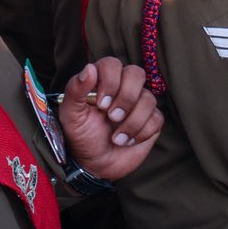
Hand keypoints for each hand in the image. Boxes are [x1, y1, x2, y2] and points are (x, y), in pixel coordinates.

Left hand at [60, 57, 164, 180]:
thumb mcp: (71, 115)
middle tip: (112, 117)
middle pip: (136, 74)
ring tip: (116, 137)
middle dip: (125, 97)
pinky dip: (141, 133)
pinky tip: (127, 141)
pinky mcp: (151, 121)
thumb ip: (75, 90)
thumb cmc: (81, 136)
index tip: (101, 104)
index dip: (110, 81)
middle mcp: (122, 88)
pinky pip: (156, 118)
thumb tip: (89, 69)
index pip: (112, 64)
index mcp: (101, 81)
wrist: (95, 165)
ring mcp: (139, 104)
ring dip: (132, 121)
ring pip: (148, 98)